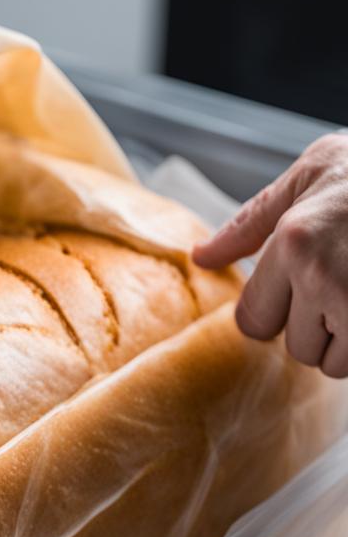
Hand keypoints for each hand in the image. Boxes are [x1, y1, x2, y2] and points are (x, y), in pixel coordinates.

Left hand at [193, 133, 347, 377]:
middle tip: (343, 286)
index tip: (299, 290)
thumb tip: (202, 258)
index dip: (273, 313)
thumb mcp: (311, 173)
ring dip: (347, 341)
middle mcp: (324, 278)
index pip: (253, 322)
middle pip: (296, 348)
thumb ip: (251, 222)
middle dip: (315, 329)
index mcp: (294, 244)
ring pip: (334, 363)